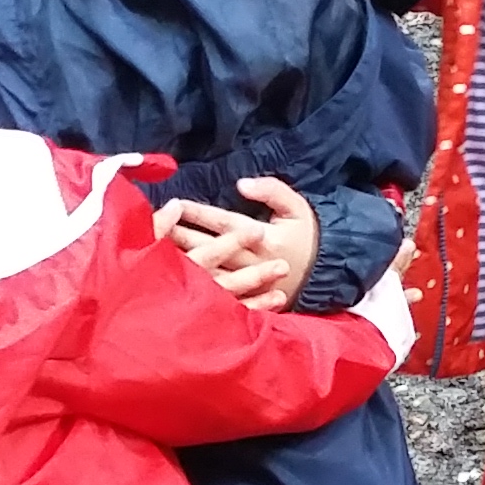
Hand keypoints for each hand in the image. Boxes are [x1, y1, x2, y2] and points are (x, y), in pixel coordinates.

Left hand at [152, 176, 319, 310]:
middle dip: (182, 237)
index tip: (175, 203)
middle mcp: (252, 261)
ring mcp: (249, 284)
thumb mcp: (296, 207)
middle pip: (211, 248)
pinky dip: (202, 291)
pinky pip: (223, 297)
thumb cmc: (309, 234)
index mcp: (262, 237)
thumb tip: (241, 184)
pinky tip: (182, 286)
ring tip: (162, 254)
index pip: (223, 223)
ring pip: (211, 272)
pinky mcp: (250, 300)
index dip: (198, 213)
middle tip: (155, 228)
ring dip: (187, 263)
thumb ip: (271, 191)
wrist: (329, 273)